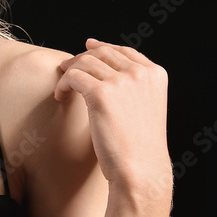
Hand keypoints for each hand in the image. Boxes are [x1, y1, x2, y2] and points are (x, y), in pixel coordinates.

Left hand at [55, 38, 169, 193]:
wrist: (140, 169)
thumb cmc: (139, 146)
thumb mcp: (145, 107)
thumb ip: (133, 87)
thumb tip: (105, 70)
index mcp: (156, 74)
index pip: (125, 50)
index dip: (103, 46)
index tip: (88, 46)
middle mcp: (141, 73)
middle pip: (103, 52)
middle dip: (82, 57)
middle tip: (67, 68)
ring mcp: (122, 81)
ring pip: (85, 62)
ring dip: (70, 72)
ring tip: (63, 87)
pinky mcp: (101, 93)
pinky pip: (74, 77)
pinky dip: (63, 84)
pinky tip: (60, 97)